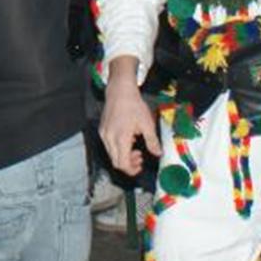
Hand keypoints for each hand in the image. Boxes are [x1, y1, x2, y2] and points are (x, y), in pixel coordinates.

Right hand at [99, 56, 161, 175]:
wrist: (120, 90)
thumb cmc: (133, 104)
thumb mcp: (147, 123)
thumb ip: (152, 141)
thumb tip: (158, 153)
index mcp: (121, 138)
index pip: (122, 163)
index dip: (132, 169)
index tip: (140, 166)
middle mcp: (109, 138)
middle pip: (116, 162)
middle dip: (128, 164)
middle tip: (140, 158)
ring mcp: (104, 134)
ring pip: (112, 154)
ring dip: (123, 156)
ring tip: (135, 147)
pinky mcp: (102, 130)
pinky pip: (109, 145)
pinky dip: (118, 148)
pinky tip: (128, 139)